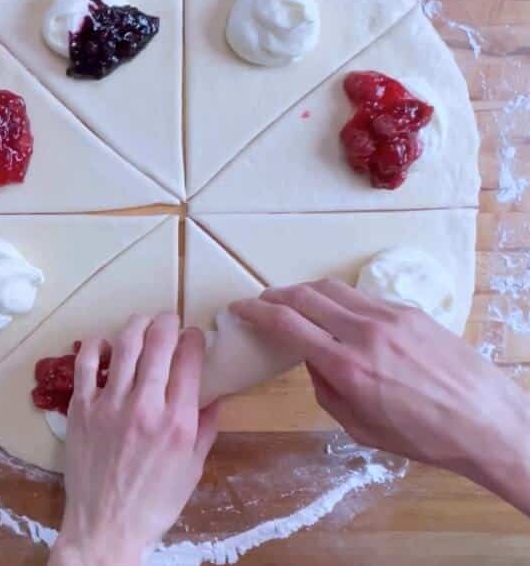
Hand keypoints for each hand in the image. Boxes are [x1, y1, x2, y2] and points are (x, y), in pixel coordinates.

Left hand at [49, 313, 219, 565]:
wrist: (105, 526)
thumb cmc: (154, 504)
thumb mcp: (192, 469)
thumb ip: (204, 429)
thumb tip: (214, 397)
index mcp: (176, 422)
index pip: (189, 362)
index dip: (193, 340)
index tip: (194, 336)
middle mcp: (144, 407)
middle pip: (157, 345)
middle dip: (167, 323)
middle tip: (169, 319)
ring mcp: (108, 405)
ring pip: (123, 346)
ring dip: (136, 326)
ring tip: (142, 323)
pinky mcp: (80, 409)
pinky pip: (85, 365)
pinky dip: (95, 347)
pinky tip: (104, 344)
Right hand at [232, 279, 529, 514]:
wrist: (488, 422)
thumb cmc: (424, 437)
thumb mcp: (360, 429)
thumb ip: (327, 391)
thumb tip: (313, 362)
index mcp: (346, 365)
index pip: (287, 323)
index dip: (256, 311)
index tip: (239, 308)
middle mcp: (365, 332)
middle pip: (305, 296)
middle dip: (276, 295)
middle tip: (262, 302)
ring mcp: (390, 316)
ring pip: (334, 289)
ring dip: (306, 292)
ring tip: (295, 302)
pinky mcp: (412, 312)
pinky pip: (363, 297)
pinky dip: (341, 300)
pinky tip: (339, 314)